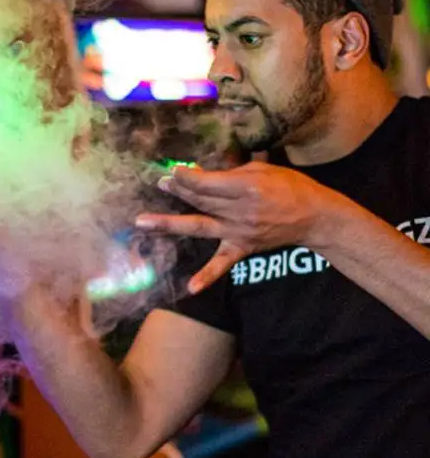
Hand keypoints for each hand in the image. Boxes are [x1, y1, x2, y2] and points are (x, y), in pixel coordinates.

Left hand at [136, 162, 341, 293]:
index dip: (188, 177)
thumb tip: (204, 172)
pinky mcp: (242, 248)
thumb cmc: (290, 187)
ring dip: (169, 224)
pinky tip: (191, 287)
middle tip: (159, 184)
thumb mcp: (263, 169)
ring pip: (199, 227)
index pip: (208, 183)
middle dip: (177, 191)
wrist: (315, 217)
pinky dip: (207, 276)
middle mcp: (239, 211)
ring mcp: (239, 232)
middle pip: (200, 202)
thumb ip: (232, 171)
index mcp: (246, 188)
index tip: (173, 171)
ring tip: (143, 222)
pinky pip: (223, 264)